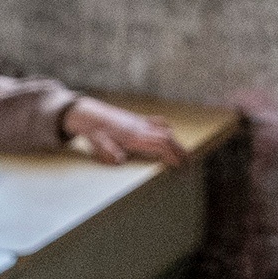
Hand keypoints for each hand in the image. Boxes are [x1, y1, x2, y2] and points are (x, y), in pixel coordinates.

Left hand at [64, 97, 178, 164]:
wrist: (87, 113)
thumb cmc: (93, 129)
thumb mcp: (98, 142)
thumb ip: (109, 150)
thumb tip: (121, 159)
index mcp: (134, 135)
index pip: (160, 143)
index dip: (172, 154)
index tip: (180, 166)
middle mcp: (141, 127)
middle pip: (168, 137)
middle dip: (180, 150)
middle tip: (190, 164)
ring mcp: (140, 122)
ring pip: (165, 130)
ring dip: (176, 141)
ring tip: (184, 154)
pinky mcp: (138, 120)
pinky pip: (158, 124)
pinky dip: (167, 131)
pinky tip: (169, 137)